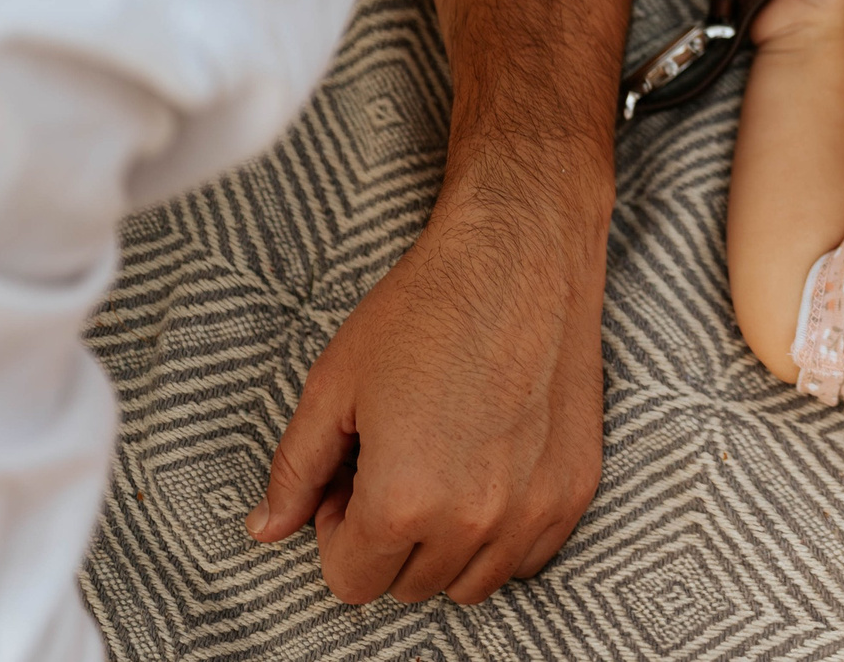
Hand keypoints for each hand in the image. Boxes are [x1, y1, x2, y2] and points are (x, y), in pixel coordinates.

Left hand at [245, 188, 605, 602]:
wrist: (521, 256)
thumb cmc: (425, 311)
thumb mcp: (334, 386)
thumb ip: (295, 471)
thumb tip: (268, 529)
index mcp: (402, 501)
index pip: (352, 582)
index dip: (337, 534)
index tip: (350, 483)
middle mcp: (474, 519)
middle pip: (411, 586)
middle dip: (389, 540)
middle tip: (393, 467)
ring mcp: (534, 508)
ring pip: (472, 583)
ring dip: (447, 546)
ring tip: (441, 471)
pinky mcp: (575, 488)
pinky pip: (530, 557)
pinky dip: (503, 535)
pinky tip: (490, 471)